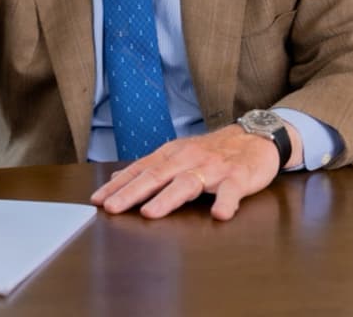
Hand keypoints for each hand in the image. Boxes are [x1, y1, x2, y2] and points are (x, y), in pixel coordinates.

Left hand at [90, 122, 301, 220]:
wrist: (254, 138)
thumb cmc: (212, 151)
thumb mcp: (178, 155)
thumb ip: (149, 168)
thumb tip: (115, 180)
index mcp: (172, 155)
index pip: (140, 170)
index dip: (118, 185)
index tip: (97, 200)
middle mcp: (188, 159)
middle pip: (156, 176)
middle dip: (132, 193)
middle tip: (112, 208)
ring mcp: (213, 168)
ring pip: (187, 183)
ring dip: (168, 198)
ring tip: (150, 213)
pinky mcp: (238, 177)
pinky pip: (231, 191)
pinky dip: (225, 201)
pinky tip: (219, 214)